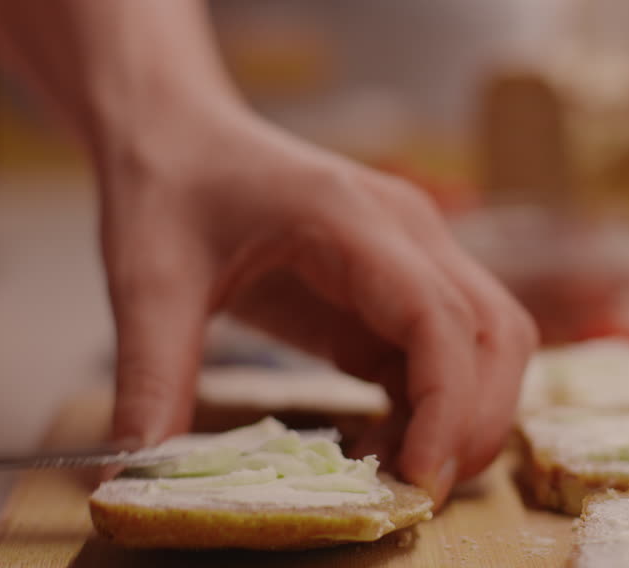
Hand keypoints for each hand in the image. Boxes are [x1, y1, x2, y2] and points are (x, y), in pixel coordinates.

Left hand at [98, 106, 536, 504]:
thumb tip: (132, 476)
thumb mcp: (148, 282)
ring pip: (489, 344)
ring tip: (396, 477)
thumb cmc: (171, 186)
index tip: (417, 476)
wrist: (179, 134)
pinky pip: (444, 355)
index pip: (437, 315)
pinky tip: (375, 446)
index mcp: (352, 219)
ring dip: (465, 417)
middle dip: (475, 422)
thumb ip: (151, 377)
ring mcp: (413, 257)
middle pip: (495, 333)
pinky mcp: (396, 290)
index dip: (447, 402)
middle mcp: (407, 232)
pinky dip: (430, 410)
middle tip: (415, 494)